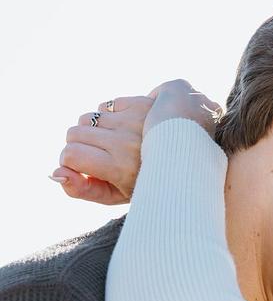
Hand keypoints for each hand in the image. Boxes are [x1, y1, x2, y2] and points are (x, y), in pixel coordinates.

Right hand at [50, 81, 221, 205]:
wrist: (190, 162)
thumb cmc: (149, 185)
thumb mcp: (118, 196)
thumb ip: (83, 189)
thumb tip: (55, 173)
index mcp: (120, 168)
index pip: (71, 155)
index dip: (69, 161)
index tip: (80, 168)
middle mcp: (126, 141)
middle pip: (73, 133)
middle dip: (78, 145)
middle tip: (97, 157)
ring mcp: (134, 120)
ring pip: (87, 117)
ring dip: (93, 131)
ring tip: (112, 144)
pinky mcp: (142, 103)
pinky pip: (106, 104)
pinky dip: (109, 116)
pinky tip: (125, 130)